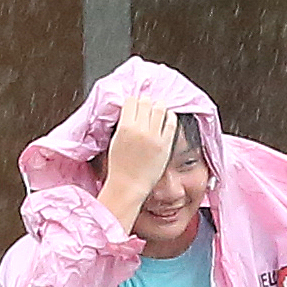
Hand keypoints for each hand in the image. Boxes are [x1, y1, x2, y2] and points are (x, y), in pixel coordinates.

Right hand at [98, 95, 177, 224]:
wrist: (128, 185)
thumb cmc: (119, 166)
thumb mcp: (115, 140)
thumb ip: (124, 124)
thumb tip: (132, 110)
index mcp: (124, 127)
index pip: (131, 101)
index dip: (133, 102)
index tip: (135, 106)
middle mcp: (140, 129)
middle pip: (146, 101)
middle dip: (146, 103)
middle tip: (146, 108)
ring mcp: (154, 136)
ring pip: (160, 107)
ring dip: (158, 107)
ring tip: (157, 111)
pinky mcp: (165, 144)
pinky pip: (171, 122)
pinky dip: (170, 117)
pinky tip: (167, 118)